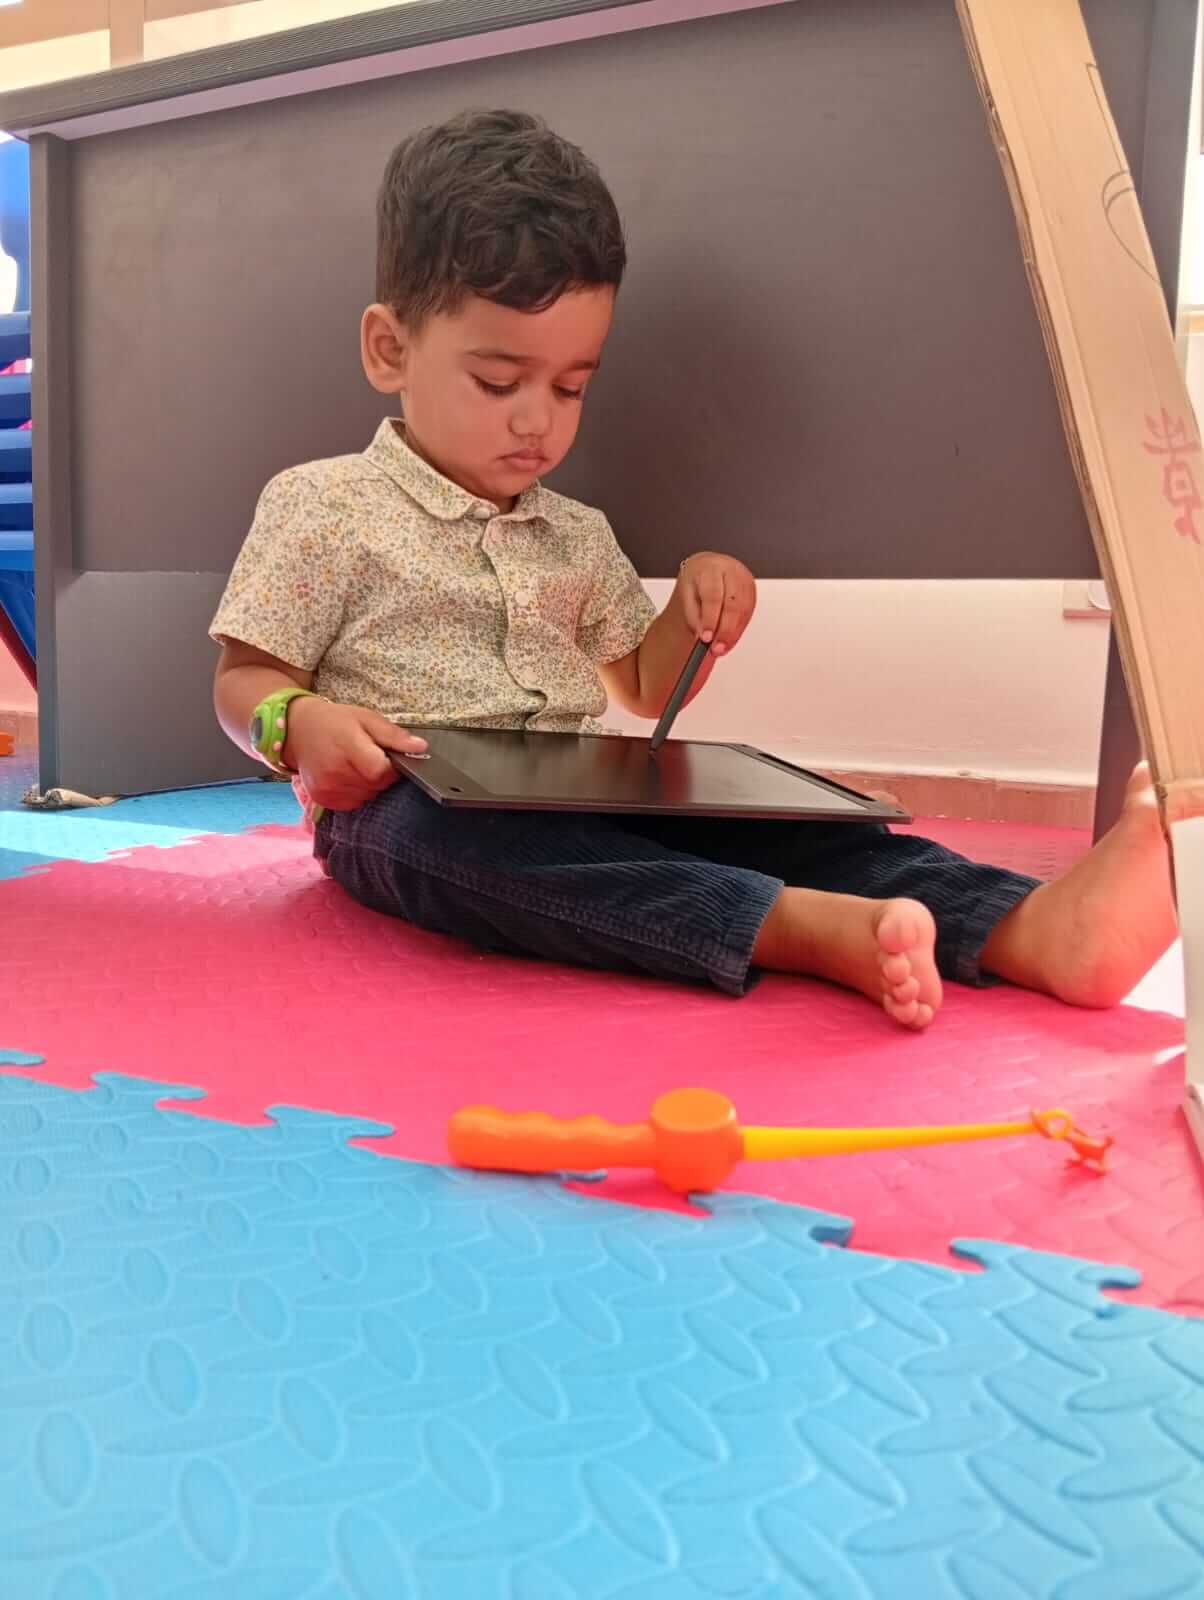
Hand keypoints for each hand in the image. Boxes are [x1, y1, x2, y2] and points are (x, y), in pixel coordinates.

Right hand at [284, 697, 427, 811]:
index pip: (381, 772)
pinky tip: (348, 776)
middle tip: (369, 757)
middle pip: (375, 786)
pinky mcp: (323, 799)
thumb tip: (421, 747)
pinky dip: (356, 792)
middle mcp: (335, 772)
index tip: (387, 758)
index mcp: (347, 748)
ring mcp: (327, 788)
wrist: (296, 730)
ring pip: (366, 796)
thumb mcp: (366, 718)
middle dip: (380, 775)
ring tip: (356, 765)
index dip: (391, 768)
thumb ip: (393, 735)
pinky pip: (352, 803)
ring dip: (369, 785)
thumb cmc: (335, 722)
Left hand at [676, 552, 756, 655]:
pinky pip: (748, 614)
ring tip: (722, 648)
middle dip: (725, 630)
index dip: (711, 619)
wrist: (708, 570)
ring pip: (743, 611)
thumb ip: (695, 616)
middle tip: (717, 648)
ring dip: (733, 633)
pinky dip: (739, 630)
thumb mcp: (688, 596)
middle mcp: (730, 571)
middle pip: (732, 604)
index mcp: (710, 569)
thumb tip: (704, 636)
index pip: (713, 595)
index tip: (706, 638)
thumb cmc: (698, 582)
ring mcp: (744, 580)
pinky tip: (730, 640)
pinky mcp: (752, 590)